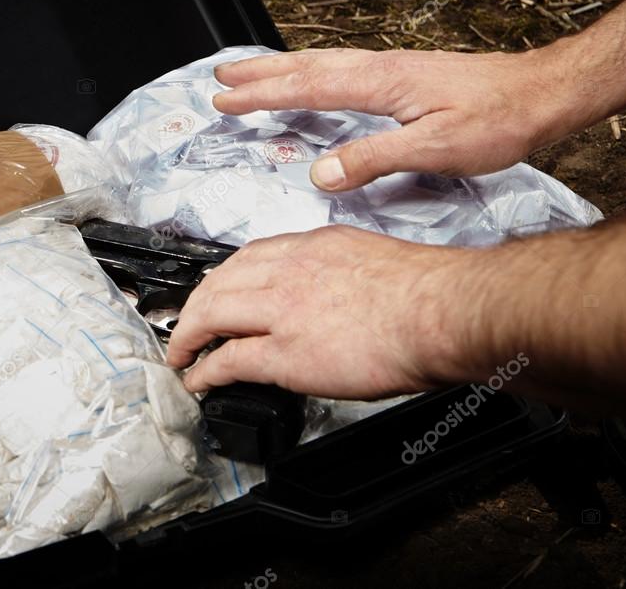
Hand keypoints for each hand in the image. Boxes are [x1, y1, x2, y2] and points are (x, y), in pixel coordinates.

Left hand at [165, 225, 474, 398]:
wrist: (444, 311)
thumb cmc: (428, 291)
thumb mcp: (374, 260)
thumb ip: (341, 273)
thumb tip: (334, 298)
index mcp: (314, 245)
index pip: (251, 255)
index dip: (225, 277)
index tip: (216, 289)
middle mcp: (290, 270)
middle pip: (220, 281)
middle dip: (195, 304)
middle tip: (186, 323)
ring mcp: (283, 309)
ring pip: (212, 313)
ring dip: (189, 335)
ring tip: (181, 352)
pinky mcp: (286, 351)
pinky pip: (229, 359)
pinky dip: (206, 370)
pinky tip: (199, 379)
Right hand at [212, 46, 593, 191]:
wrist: (544, 94)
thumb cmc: (499, 119)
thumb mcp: (435, 147)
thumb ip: (374, 158)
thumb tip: (322, 173)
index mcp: (381, 83)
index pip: (306, 86)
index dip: (262, 94)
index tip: (226, 100)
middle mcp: (381, 68)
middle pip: (306, 65)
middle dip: (259, 73)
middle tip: (221, 76)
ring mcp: (392, 69)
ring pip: (323, 63)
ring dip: (281, 68)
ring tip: (251, 72)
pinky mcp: (405, 77)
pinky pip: (342, 68)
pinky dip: (313, 71)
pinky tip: (314, 79)